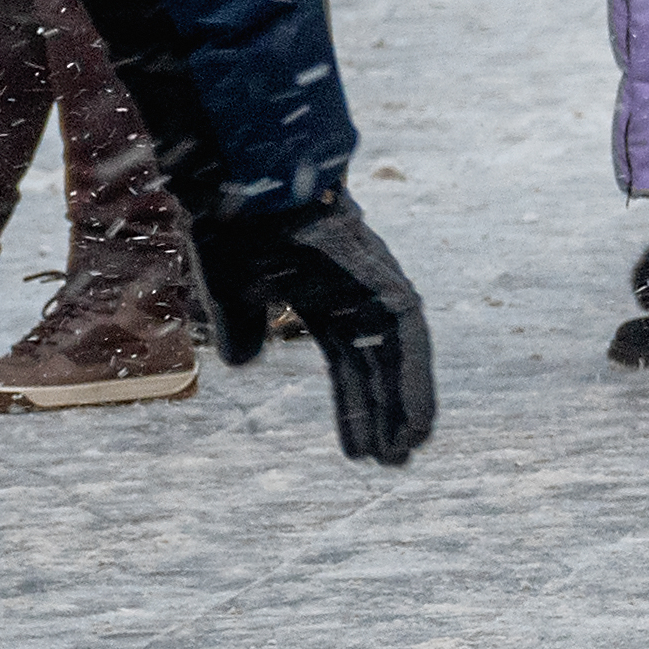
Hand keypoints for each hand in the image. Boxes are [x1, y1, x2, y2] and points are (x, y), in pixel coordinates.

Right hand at [184, 189, 436, 465]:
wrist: (244, 186)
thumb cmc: (233, 228)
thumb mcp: (230, 292)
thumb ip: (241, 326)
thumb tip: (242, 362)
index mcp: (324, 300)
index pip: (350, 365)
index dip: (356, 406)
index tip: (360, 450)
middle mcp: (358, 295)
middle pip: (380, 366)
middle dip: (386, 412)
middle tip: (394, 462)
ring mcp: (375, 285)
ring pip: (401, 357)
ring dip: (408, 404)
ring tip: (410, 452)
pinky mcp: (384, 281)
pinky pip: (409, 339)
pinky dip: (415, 379)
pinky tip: (417, 419)